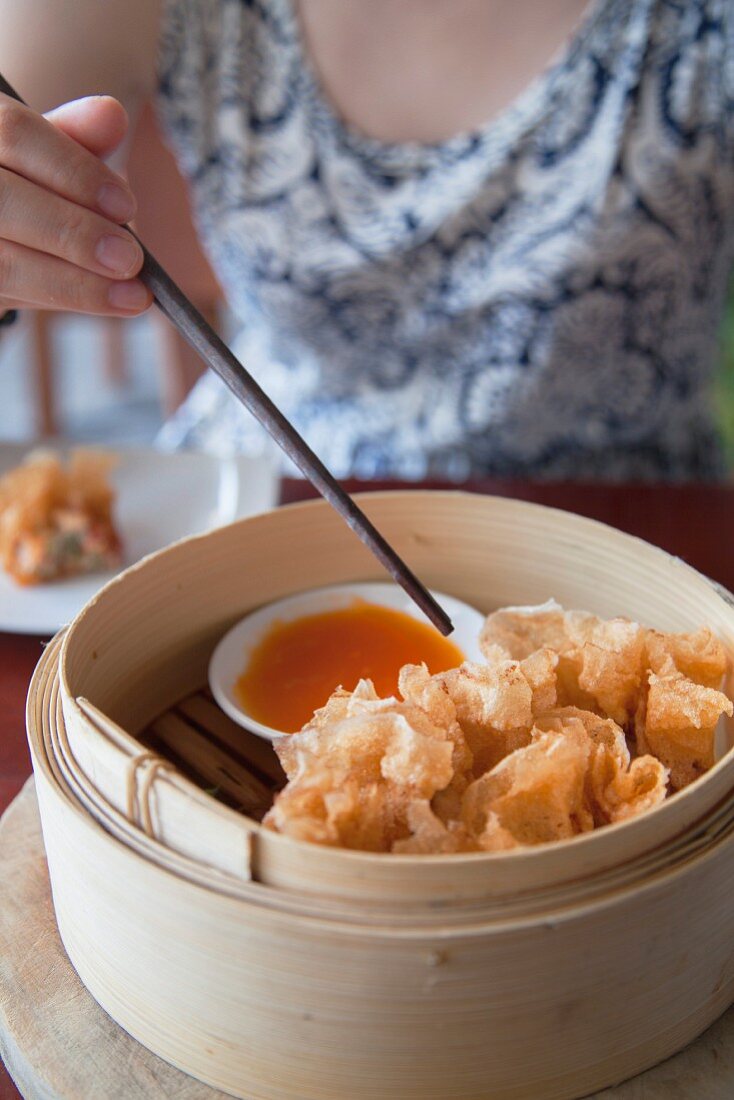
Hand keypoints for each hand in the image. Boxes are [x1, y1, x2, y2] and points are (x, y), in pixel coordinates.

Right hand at [0, 93, 151, 315]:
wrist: (0, 233)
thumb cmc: (23, 185)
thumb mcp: (44, 157)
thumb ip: (74, 139)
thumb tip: (112, 114)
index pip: (14, 134)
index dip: (73, 171)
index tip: (125, 206)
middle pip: (4, 201)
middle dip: (75, 233)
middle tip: (130, 259)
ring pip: (3, 263)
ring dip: (75, 283)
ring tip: (131, 294)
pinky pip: (6, 294)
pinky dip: (60, 298)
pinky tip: (103, 300)